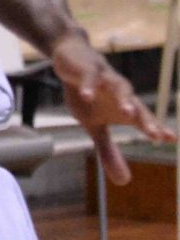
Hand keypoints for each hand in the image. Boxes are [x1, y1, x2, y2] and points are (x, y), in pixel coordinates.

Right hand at [53, 34, 173, 183]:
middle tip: (156, 134)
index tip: (171, 139)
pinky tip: (87, 96)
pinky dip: (89, 86)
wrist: (70, 57)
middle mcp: (119, 92)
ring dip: (124, 99)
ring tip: (129, 113)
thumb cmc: (88, 92)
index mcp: (123, 106)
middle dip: (146, 119)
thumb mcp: (95, 125)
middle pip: (136, 105)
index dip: (157, 129)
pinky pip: (89, 77)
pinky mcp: (86, 69)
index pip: (144, 119)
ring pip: (119, 87)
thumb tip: (124, 182)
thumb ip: (109, 151)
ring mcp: (104, 78)